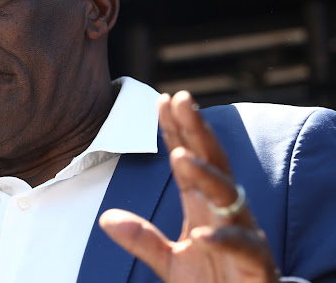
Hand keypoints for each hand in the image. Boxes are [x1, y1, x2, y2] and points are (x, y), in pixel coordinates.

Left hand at [99, 91, 280, 282]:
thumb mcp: (169, 261)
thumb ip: (142, 239)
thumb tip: (106, 218)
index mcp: (203, 206)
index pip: (188, 159)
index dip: (176, 130)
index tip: (162, 100)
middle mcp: (225, 212)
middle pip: (212, 162)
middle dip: (196, 130)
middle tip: (182, 99)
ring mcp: (243, 234)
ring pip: (229, 196)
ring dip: (206, 175)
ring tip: (180, 156)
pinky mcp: (257, 264)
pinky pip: (243, 246)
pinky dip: (225, 239)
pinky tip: (206, 234)